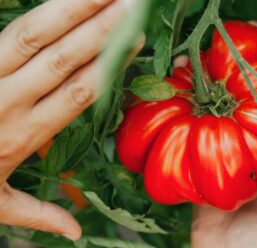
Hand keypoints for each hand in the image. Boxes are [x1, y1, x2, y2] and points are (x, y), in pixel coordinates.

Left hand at [0, 0, 143, 239]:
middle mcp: (8, 100)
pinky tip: (60, 0)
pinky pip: (7, 30)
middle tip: (131, 3)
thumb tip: (77, 232)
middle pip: (62, 57)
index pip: (80, 93)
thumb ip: (38, 214)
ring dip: (72, 9)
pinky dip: (36, 10)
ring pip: (32, 35)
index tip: (137, 40)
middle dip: (101, 27)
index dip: (111, 66)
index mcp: (23, 135)